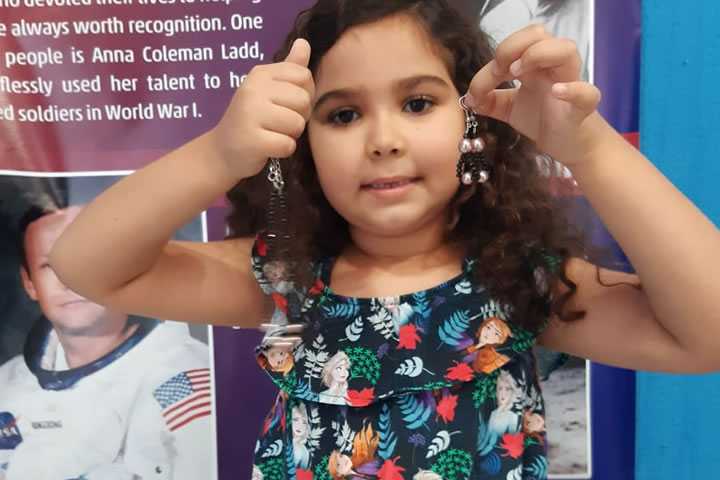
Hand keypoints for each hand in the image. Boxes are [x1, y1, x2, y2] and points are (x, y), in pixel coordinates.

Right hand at [210, 39, 314, 179]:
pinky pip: (288, 145)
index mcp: (260, 74)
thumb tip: (304, 43)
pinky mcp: (252, 141)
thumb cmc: (252, 119)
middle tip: (278, 123)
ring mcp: (251, 114)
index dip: (304, 94)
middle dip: (299, 117)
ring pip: (297, 124)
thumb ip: (289, 68)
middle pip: (304, 100)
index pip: (304, 76)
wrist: (222, 151)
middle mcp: (253, 89)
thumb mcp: (268, 89)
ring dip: (290, 135)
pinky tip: (267, 148)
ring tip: (272, 134)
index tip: (286, 104)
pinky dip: (282, 150)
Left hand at [466, 25, 602, 166]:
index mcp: (533, 65)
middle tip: (499, 72)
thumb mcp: (509, 109)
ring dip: (537, 55)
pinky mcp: (582, 108)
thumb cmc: (542, 120)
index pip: (513, 45)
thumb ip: (489, 101)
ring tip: (519, 74)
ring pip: (566, 49)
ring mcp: (569, 83)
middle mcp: (551, 68)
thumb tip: (467, 99)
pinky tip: (556, 92)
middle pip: (538, 34)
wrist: (567, 145)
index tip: (479, 86)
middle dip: (512, 46)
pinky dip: (572, 90)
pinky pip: (587, 92)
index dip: (493, 59)